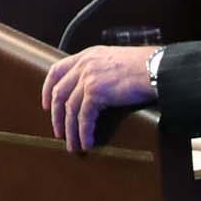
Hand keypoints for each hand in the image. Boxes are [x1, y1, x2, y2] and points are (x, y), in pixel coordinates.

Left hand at [40, 44, 158, 151]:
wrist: (155, 68)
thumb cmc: (143, 66)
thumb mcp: (114, 60)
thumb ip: (100, 68)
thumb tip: (95, 89)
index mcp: (87, 55)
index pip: (57, 70)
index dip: (47, 88)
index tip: (45, 104)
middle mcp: (84, 65)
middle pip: (59, 93)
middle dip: (56, 116)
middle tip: (58, 132)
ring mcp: (88, 78)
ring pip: (70, 109)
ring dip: (70, 130)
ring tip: (72, 145)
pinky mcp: (96, 92)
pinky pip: (84, 117)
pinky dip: (84, 132)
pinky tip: (86, 142)